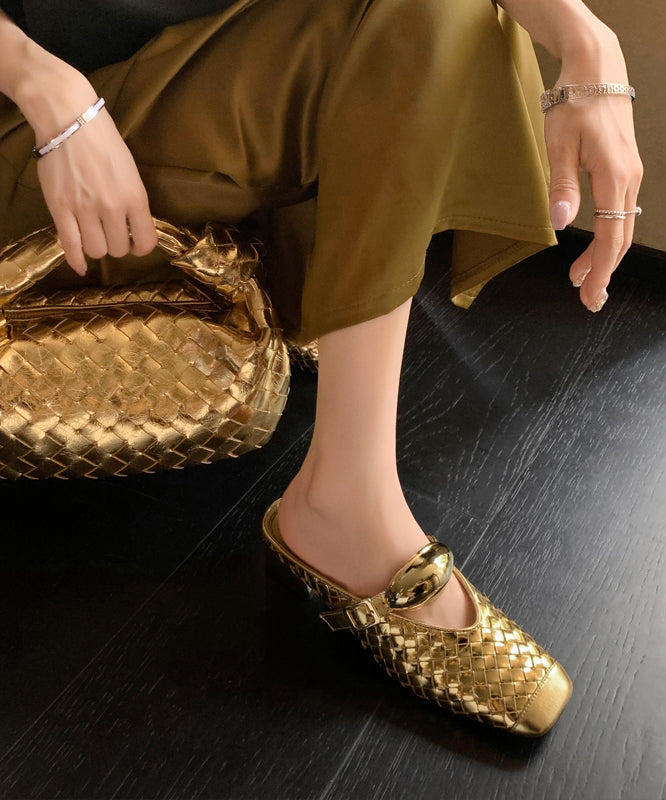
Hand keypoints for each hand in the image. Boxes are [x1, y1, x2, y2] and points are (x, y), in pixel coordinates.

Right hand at [16, 55, 157, 275]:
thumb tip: (133, 229)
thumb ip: (134, 202)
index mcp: (135, 197)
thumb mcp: (131, 172)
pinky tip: (80, 266)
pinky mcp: (59, 208)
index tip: (134, 241)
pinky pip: (70, 246)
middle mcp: (111, 207)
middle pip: (118, 250)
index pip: (145, 243)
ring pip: (96, 251)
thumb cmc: (104, 142)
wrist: (70, 119)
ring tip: (94, 234)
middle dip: (117, 245)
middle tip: (111, 232)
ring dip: (97, 248)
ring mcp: (83, 209)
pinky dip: (75, 260)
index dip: (140, 247)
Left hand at [544, 33, 643, 311]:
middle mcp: (629, 180)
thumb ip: (561, 186)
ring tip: (583, 281)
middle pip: (620, 239)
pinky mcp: (624, 171)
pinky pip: (620, 213)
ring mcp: (630, 176)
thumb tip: (562, 223)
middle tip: (589, 300)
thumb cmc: (574, 104)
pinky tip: (592, 247)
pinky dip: (608, 237)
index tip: (590, 295)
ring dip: (604, 257)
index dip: (600, 270)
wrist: (596, 71)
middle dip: (604, 272)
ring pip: (622, 228)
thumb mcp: (559, 144)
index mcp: (614, 178)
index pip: (610, 238)